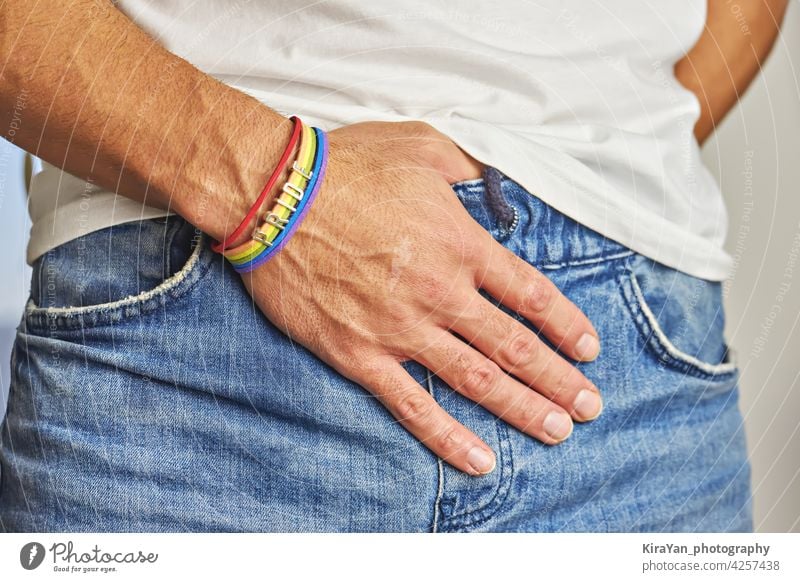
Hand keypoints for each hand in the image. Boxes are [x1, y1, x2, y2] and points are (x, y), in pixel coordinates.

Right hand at [241, 121, 602, 475]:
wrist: (273, 197)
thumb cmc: (346, 166)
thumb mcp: (421, 144)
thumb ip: (469, 165)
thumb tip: (496, 180)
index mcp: (461, 244)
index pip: (532, 295)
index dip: (567, 326)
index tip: (589, 350)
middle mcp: (441, 293)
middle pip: (515, 347)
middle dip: (560, 380)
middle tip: (591, 406)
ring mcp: (402, 330)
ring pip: (476, 382)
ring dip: (523, 410)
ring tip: (557, 431)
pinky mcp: (361, 356)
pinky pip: (412, 406)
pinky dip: (449, 438)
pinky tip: (480, 460)